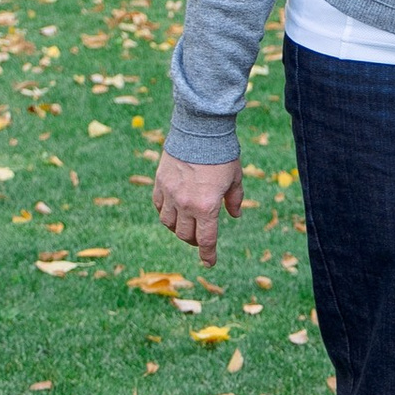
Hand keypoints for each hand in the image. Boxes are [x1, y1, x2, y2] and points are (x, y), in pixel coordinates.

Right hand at [152, 151, 243, 267]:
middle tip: (200, 238)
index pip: (206, 239)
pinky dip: (165, 212)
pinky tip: (173, 210)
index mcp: (207, 207)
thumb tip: (235, 215)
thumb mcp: (235, 179)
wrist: (200, 131)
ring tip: (186, 224)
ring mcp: (170, 194)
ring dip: (178, 228)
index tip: (209, 263)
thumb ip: (235, 200)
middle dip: (194, 240)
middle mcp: (186, 204)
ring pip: (168, 223)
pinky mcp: (160, 183)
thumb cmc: (222, 155)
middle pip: (185, 234)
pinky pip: (159, 206)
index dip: (208, 254)